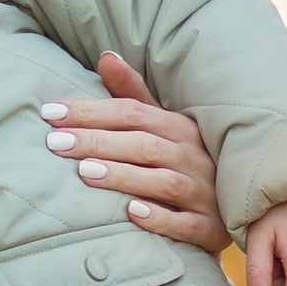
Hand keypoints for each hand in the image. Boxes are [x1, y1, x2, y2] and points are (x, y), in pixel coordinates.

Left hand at [40, 51, 221, 251]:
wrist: (235, 210)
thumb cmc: (184, 162)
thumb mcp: (164, 126)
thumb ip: (133, 94)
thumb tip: (105, 56)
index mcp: (180, 128)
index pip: (133, 113)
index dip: (92, 111)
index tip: (51, 112)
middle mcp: (194, 157)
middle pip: (144, 145)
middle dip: (98, 142)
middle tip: (56, 143)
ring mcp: (204, 194)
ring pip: (164, 183)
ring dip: (123, 176)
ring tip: (84, 172)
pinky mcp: (209, 229)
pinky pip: (186, 224)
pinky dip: (160, 218)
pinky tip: (132, 213)